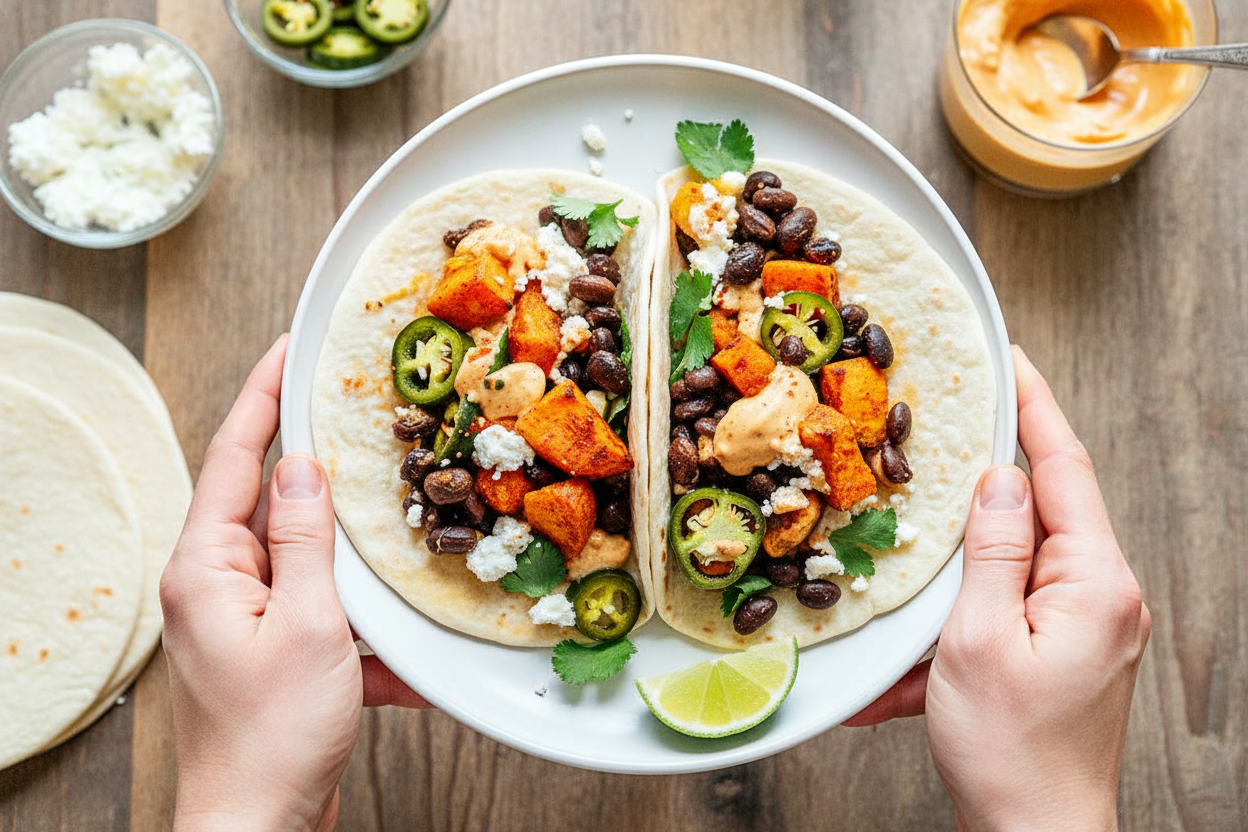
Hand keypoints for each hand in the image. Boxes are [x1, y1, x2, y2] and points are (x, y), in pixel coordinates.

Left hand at [160, 336, 429, 831]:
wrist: (259, 829)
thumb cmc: (273, 737)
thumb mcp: (307, 623)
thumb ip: (305, 538)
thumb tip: (301, 465)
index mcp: (207, 568)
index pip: (235, 456)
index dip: (263, 396)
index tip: (288, 349)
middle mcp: (217, 587)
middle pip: (271, 503)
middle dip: (318, 467)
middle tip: (358, 417)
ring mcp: (246, 622)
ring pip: (307, 559)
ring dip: (354, 557)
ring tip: (397, 531)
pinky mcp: (276, 655)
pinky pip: (325, 617)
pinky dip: (366, 631)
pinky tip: (404, 658)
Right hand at [845, 346, 1149, 831]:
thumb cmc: (1009, 753)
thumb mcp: (977, 640)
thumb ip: (993, 551)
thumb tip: (999, 480)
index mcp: (1095, 583)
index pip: (1063, 469)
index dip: (1033, 409)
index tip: (1010, 360)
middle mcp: (1104, 595)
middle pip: (1045, 506)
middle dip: (993, 472)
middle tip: (951, 427)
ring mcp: (1089, 623)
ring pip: (1022, 554)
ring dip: (970, 551)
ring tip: (926, 543)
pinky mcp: (1067, 647)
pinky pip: (1014, 598)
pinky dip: (969, 602)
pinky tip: (927, 638)